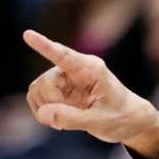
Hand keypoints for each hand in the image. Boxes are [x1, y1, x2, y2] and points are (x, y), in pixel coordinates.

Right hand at [23, 30, 158, 158]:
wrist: (130, 121)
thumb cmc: (122, 117)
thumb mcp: (100, 122)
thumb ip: (72, 118)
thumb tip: (44, 114)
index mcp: (91, 69)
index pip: (63, 56)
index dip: (44, 46)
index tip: (28, 34)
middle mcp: (74, 70)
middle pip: (45, 82)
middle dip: (51, 103)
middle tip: (65, 122)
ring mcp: (64, 80)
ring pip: (37, 89)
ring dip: (45, 109)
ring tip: (64, 123)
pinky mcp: (59, 91)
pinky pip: (37, 98)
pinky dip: (43, 112)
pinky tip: (58, 121)